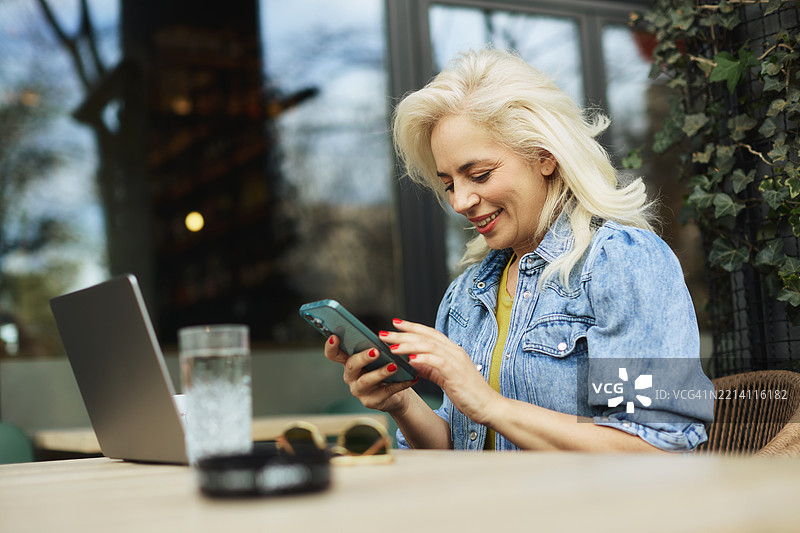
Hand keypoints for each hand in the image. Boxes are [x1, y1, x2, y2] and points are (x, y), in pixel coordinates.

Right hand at [323, 335, 415, 413]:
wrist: (396, 392)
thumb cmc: (384, 368)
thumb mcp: (378, 356)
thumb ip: (375, 346)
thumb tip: (383, 335)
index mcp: (349, 362)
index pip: (333, 354)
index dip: (331, 346)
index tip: (335, 337)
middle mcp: (350, 376)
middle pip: (352, 365)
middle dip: (363, 357)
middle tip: (376, 351)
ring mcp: (359, 390)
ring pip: (366, 381)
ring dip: (380, 372)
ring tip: (393, 366)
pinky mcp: (371, 401)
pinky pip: (386, 391)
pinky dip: (400, 384)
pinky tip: (411, 378)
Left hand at [380, 319, 499, 424]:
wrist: (488, 406)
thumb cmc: (468, 393)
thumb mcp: (444, 377)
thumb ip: (430, 368)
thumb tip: (412, 361)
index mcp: (452, 350)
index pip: (429, 333)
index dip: (412, 327)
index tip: (395, 323)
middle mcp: (454, 351)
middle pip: (425, 337)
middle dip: (403, 334)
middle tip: (384, 333)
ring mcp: (456, 361)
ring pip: (429, 346)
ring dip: (408, 345)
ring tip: (391, 346)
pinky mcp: (456, 373)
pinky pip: (437, 362)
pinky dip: (423, 359)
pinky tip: (410, 360)